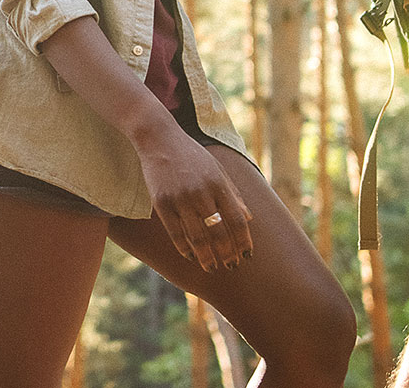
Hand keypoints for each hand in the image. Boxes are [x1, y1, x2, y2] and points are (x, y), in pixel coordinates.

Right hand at [133, 126, 253, 271]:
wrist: (160, 139)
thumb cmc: (192, 156)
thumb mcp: (217, 170)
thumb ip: (233, 193)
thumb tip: (248, 218)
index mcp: (219, 184)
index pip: (237, 220)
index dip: (243, 241)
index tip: (247, 256)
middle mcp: (202, 192)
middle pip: (219, 232)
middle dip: (227, 253)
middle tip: (231, 266)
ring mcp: (181, 198)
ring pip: (198, 237)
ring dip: (206, 257)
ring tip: (211, 268)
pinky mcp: (162, 202)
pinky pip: (175, 232)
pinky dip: (184, 247)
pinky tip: (190, 256)